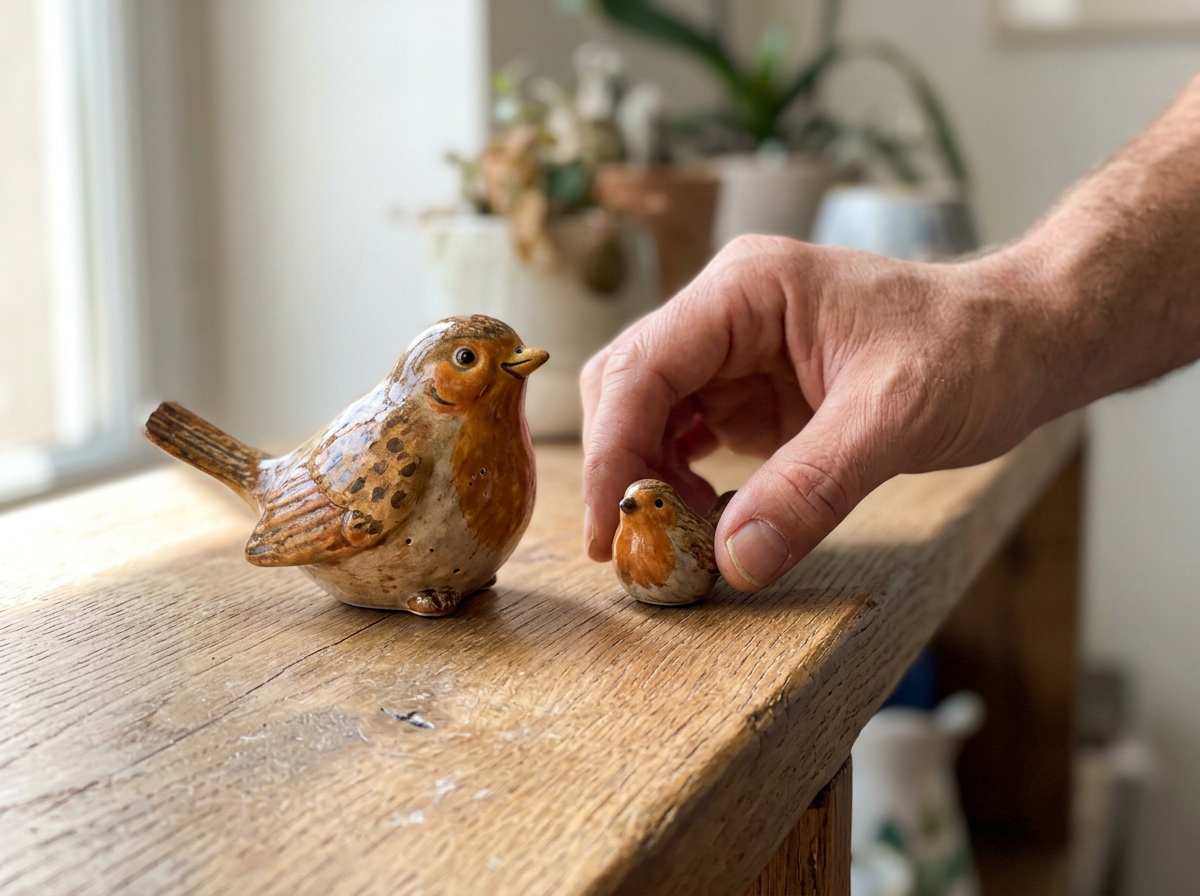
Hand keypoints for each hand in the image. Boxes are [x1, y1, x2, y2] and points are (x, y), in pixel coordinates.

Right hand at [581, 235, 1052, 590]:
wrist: (1022, 342)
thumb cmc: (972, 350)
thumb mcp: (895, 418)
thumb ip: (812, 488)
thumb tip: (734, 562)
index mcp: (747, 289)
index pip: (645, 366)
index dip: (613, 450)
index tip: (609, 529)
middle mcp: (727, 313)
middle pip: (629, 388)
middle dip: (622, 469)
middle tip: (632, 550)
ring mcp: (735, 354)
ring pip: (649, 417)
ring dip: (648, 482)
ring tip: (675, 543)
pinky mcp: (751, 392)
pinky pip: (688, 439)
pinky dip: (682, 485)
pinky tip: (704, 522)